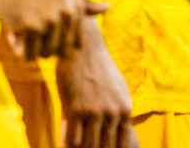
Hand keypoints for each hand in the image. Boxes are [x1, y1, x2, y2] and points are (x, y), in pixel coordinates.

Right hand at [0, 0, 95, 59]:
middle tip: (34, 32)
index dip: (58, 42)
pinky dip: (20, 51)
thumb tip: (108, 7)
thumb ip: (85, 5)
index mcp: (77, 7)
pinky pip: (28, 56)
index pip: (75, 43)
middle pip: (60, 51)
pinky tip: (15, 36)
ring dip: (32, 49)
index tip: (46, 29)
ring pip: (44, 55)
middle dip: (45, 48)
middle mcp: (67, 13)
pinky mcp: (30, 27)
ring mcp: (49, 20)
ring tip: (26, 32)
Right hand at [57, 20, 133, 147]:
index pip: (124, 142)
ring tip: (77, 146)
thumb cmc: (99, 71)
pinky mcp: (75, 111)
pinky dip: (68, 145)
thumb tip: (119, 130)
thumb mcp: (118, 90)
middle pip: (105, 147)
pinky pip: (71, 140)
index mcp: (125, 109)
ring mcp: (94, 112)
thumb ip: (118, 111)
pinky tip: (65, 144)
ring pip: (88, 146)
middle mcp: (113, 113)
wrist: (84, 51)